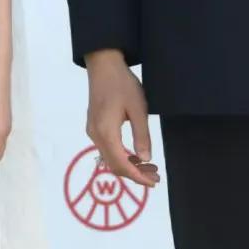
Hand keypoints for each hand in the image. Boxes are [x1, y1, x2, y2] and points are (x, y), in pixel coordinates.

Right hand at [84, 51, 158, 188]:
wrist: (103, 65)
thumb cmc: (123, 84)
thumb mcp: (138, 109)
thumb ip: (142, 135)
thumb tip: (146, 159)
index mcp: (106, 132)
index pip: (121, 164)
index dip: (138, 177)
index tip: (153, 182)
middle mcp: (95, 135)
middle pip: (114, 165)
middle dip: (135, 174)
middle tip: (156, 176)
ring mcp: (92, 131)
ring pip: (110, 158)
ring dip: (130, 166)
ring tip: (150, 167)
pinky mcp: (94, 126)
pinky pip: (108, 149)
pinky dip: (122, 156)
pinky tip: (136, 155)